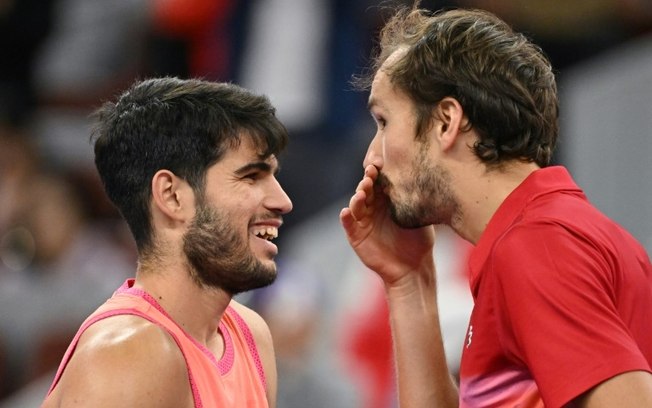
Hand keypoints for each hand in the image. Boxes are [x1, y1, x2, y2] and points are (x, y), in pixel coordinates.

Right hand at [340, 165, 435, 285]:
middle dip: (367, 180)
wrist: (413, 267)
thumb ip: (415, 198)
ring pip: (356, 204)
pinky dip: (346, 217)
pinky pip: (349, 223)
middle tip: (371, 172)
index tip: (380, 162)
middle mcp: (374, 207)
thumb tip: (420, 175)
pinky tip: (346, 212)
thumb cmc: (420, 241)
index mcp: (388, 200)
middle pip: (366, 189)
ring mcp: (364, 220)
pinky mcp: (356, 235)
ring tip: (362, 193)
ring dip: (357, 196)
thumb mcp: (420, 216)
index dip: (378, 171)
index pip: (380, 181)